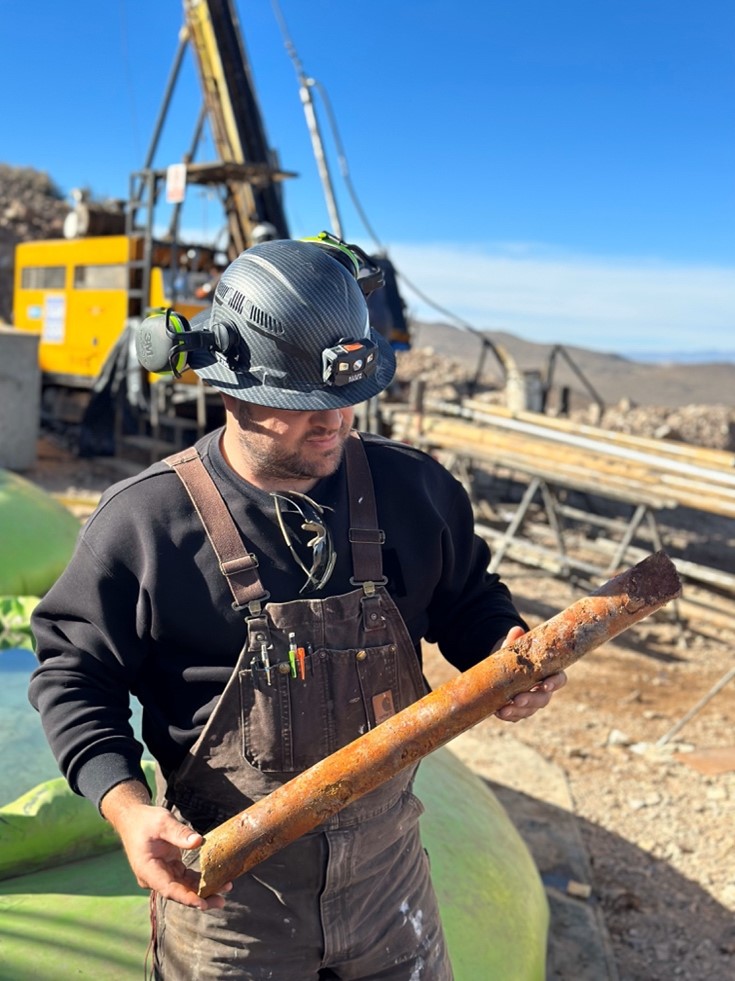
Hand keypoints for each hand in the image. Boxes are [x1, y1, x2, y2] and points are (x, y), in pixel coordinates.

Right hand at [101, 780, 231, 909]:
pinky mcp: (168, 870)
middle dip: (200, 898)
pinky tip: (216, 880)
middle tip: (221, 901)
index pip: (168, 889)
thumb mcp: (162, 823)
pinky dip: (199, 880)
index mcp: (147, 869)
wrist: (133, 820)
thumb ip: (179, 833)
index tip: (203, 904)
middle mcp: (153, 877)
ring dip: (202, 890)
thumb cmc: (146, 821)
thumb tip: (199, 842)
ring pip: (183, 888)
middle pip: (178, 893)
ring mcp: (161, 875)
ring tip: (225, 889)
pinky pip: (185, 879)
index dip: (186, 898)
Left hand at [492, 625, 567, 723]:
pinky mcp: (520, 710)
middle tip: (518, 699)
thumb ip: (516, 641)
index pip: (559, 680)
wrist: (504, 669)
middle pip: (543, 699)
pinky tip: (498, 712)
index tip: (545, 685)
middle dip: (531, 700)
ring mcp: (532, 703)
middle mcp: (543, 691)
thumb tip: (516, 630)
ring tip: (504, 709)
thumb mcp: (515, 649)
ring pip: (529, 710)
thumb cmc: (516, 658)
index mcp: (549, 674)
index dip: (554, 683)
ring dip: (517, 710)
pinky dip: (507, 715)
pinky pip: (516, 716)